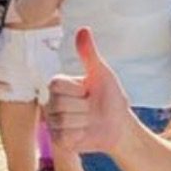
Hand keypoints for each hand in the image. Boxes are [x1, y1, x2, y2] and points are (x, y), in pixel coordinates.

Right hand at [46, 27, 129, 154]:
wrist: (120, 126)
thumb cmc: (111, 98)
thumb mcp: (101, 74)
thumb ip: (89, 54)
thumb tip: (83, 29)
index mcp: (57, 86)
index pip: (55, 84)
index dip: (78, 90)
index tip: (88, 91)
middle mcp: (51, 103)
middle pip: (59, 104)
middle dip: (83, 107)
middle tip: (91, 108)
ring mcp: (53, 123)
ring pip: (63, 120)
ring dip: (84, 122)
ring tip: (89, 121)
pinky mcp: (58, 140)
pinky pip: (64, 136)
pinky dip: (81, 135)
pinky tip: (86, 133)